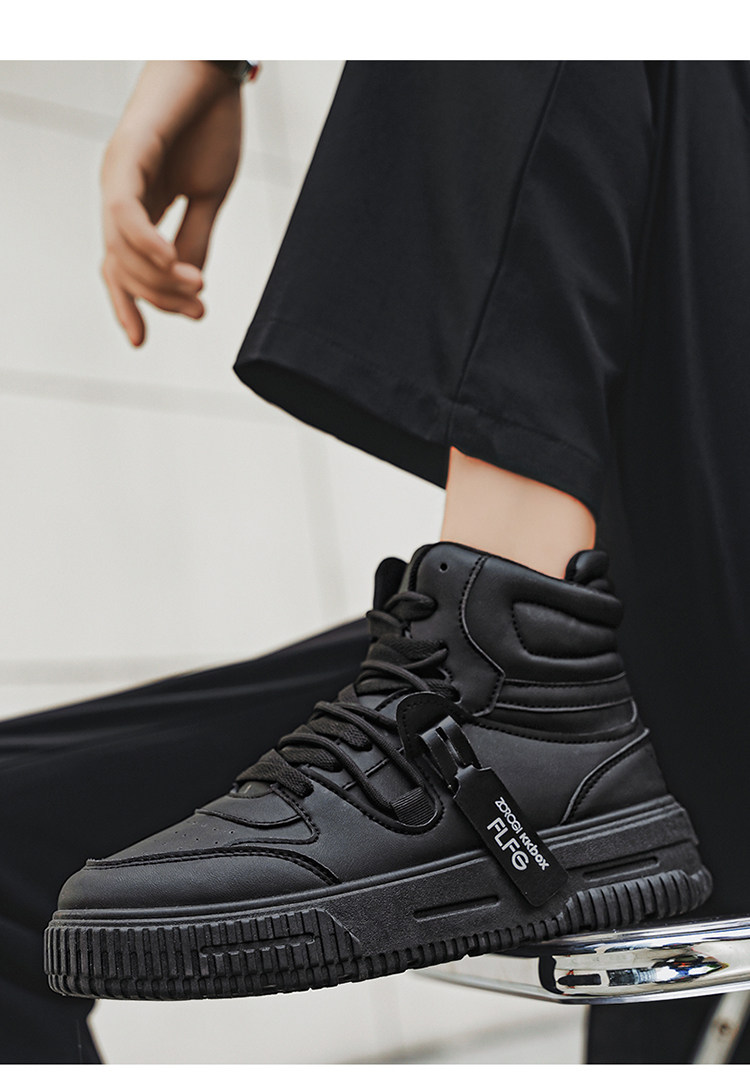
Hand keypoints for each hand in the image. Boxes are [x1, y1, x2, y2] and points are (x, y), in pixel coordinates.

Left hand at [101, 61, 242, 345]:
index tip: (142, 343)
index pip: (118, 268)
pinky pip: (126, 217)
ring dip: (160, 279)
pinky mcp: (127, 158)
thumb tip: (188, 284)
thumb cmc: (212, 124)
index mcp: (135, 206)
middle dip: (159, 299)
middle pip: (122, 268)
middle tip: (200, 310)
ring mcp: (117, 176)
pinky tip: (177, 266)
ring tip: (198, 287)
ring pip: (123, 251)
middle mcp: (117, 194)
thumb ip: (195, 239)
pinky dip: (149, 247)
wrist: (216, 68)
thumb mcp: (209, 196)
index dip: (127, 306)